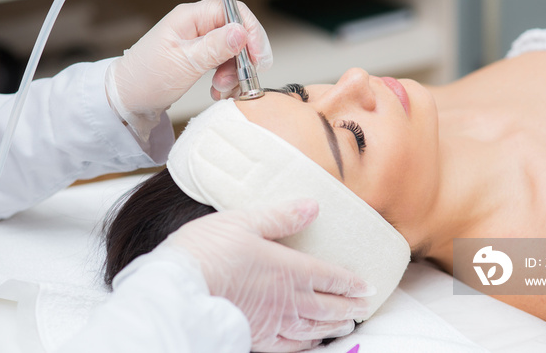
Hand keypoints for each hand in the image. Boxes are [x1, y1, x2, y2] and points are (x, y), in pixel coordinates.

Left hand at [105, 0, 271, 139]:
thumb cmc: (145, 79)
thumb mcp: (184, 64)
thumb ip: (215, 47)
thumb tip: (242, 31)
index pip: (233, 10)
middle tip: (240, 79)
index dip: (250, 31)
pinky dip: (228, 79)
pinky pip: (225, 63)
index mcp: (190, 17)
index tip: (257, 56)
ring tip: (221, 89)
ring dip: (235, 72)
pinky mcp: (199, 58)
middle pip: (237, 31)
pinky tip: (218, 91)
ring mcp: (198, 42)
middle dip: (243, 57)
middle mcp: (196, 25)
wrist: (126, 100)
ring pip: (234, 50)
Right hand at [161, 199, 372, 351]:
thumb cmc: (208, 250)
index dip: (351, 282)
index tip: (367, 286)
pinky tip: (310, 343)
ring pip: (313, 327)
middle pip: (328, 305)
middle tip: (364, 307)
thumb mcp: (245, 221)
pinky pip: (289, 346)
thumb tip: (312, 206)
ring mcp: (273, 321)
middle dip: (349, 306)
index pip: (330, 277)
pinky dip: (305, 345)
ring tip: (346, 324)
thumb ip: (281, 216)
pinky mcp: (256, 336)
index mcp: (288, 269)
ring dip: (333, 325)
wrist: (179, 288)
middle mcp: (287, 298)